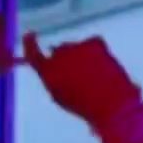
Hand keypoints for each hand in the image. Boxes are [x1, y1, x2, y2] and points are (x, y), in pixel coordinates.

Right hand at [22, 32, 142, 127]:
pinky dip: (97, 51)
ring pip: (77, 48)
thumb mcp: (61, 96)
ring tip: (97, 77)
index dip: (29, 43)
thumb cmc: (86, 107)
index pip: (32, 52)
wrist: (113, 104)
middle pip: (59, 51)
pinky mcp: (92, 43)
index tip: (31, 36)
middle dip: (68, 59)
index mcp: (47, 71)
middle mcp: (57, 56)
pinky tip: (105, 66)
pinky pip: (92, 43)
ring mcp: (75, 47)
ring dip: (83, 57)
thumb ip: (53, 79)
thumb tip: (53, 68)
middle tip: (82, 74)